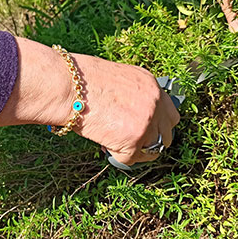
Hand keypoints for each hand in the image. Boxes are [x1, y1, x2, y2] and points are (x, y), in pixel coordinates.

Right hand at [0, 38, 179, 165]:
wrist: (67, 86)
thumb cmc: (81, 81)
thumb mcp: (117, 79)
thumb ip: (134, 95)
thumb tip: (134, 114)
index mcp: (151, 85)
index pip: (170, 113)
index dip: (158, 125)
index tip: (145, 131)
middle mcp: (155, 102)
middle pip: (168, 134)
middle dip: (150, 140)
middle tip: (130, 141)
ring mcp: (147, 122)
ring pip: (152, 150)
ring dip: (134, 150)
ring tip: (112, 141)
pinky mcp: (134, 140)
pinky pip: (130, 159)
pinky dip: (116, 155)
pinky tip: (103, 143)